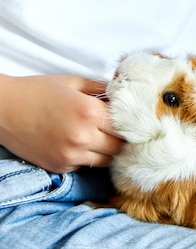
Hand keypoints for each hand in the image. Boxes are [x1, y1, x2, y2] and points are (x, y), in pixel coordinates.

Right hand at [0, 74, 123, 172]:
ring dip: (106, 151)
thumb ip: (101, 88)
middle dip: (120, 139)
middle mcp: (83, 137)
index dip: (129, 123)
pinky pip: (85, 165)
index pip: (126, 126)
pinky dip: (87, 157)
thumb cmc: (37, 91)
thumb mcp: (72, 82)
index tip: (129, 120)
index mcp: (90, 112)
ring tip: (98, 137)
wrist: (2, 110)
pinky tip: (77, 143)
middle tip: (116, 130)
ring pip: (106, 160)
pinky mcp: (60, 167)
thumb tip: (122, 94)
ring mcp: (71, 155)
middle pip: (119, 147)